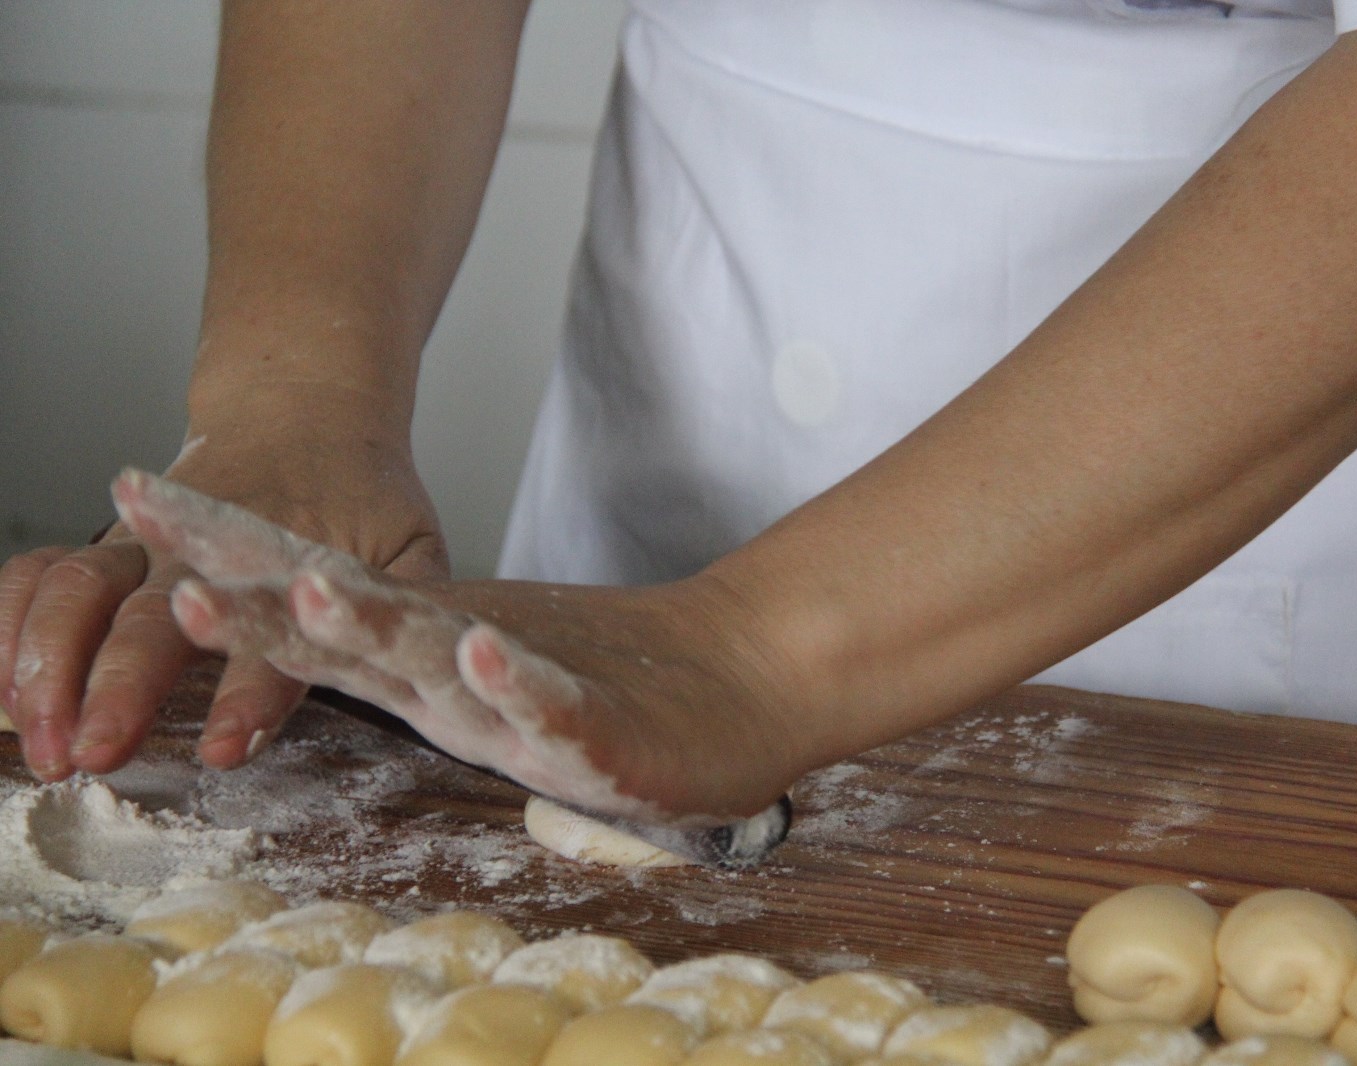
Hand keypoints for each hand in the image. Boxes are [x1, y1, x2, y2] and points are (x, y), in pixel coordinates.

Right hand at [0, 426, 446, 781]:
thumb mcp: (412, 545)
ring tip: (39, 746)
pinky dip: (2, 627)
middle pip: (149, 616)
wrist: (307, 413)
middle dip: (119, 685)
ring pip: (73, 591)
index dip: (246, 692)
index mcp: (290, 557)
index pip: (270, 634)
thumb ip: (411, 605)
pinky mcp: (105, 548)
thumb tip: (439, 662)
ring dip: (44, 666)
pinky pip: (33, 578)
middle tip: (96, 754)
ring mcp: (143, 546)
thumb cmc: (365, 500)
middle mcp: (205, 550)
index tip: (221, 748)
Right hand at [112, 471, 807, 823]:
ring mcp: (525, 720)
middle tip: (179, 589)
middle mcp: (455, 695)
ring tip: (315, 592)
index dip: (226, 560)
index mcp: (424, 660)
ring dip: (375, 639)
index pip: (309, 605)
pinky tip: (482, 644)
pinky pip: (553, 710)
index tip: (137, 499)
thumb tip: (291, 563)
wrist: (743, 689)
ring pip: (436, 679)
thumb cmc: (610, 666)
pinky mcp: (604, 739)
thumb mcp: (480, 627)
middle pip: (350, 652)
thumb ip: (395, 614)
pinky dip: (516, 682)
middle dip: (265, 624)